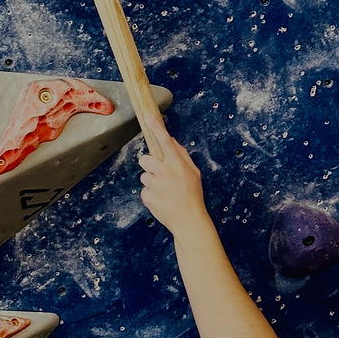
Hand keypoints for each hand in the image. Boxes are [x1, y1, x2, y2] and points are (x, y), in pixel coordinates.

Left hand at [137, 114, 208, 234]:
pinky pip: (144, 190)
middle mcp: (165, 172)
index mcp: (178, 165)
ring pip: (144, 176)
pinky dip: (151, 195)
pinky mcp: (147, 197)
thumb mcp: (194, 173)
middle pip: (145, 159)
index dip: (157, 128)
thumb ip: (182, 156)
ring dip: (151, 182)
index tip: (148, 117)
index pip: (166, 142)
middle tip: (161, 175)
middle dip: (150, 165)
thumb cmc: (193, 196)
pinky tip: (162, 200)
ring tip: (165, 192)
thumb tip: (171, 141)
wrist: (189, 221)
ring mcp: (155, 185)